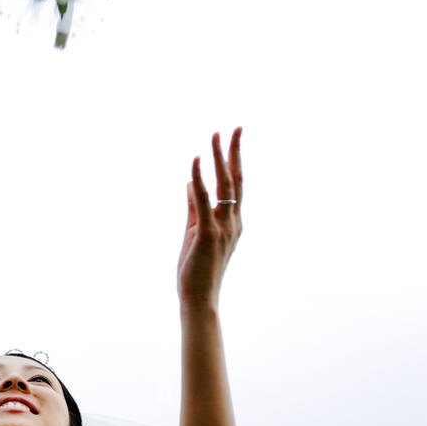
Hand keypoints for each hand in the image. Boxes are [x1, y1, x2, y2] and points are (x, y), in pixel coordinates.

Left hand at [177, 127, 242, 310]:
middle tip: (236, 127)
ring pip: (224, 186)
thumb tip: (190, 183)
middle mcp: (233, 222)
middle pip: (236, 180)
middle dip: (235, 152)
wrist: (198, 298)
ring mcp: (222, 228)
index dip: (235, 160)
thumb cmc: (196, 268)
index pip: (236, 185)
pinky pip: (202, 201)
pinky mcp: (207, 234)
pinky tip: (195, 161)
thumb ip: (194, 207)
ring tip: (214, 135)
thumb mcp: (194, 231)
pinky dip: (198, 179)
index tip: (234, 137)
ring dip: (218, 158)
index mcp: (232, 222)